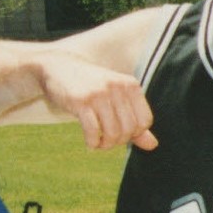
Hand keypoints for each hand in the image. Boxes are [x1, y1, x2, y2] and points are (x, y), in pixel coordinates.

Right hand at [42, 57, 156, 150]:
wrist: (59, 66)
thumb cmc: (91, 85)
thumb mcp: (116, 98)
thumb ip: (134, 121)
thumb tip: (153, 145)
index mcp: (130, 85)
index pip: (145, 121)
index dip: (134, 133)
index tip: (120, 132)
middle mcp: (117, 87)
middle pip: (129, 130)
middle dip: (118, 141)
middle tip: (106, 140)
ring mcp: (99, 93)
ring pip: (112, 133)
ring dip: (105, 145)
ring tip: (98, 142)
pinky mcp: (81, 101)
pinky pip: (93, 132)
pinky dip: (92, 143)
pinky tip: (90, 142)